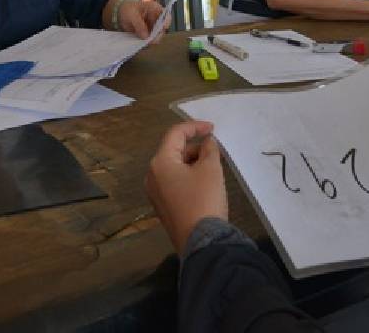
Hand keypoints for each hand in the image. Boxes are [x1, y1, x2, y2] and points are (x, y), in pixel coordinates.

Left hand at [115, 0, 166, 39]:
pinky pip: (150, 40)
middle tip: (150, 41)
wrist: (121, 13)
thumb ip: (139, 25)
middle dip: (157, 36)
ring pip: (157, 37)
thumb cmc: (128, 10)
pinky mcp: (149, 34)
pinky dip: (146, 42)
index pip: (166, 15)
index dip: (167, 21)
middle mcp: (157, 19)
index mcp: (155, 9)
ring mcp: (154, 27)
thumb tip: (146, 37)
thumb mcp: (131, 15)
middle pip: (162, 29)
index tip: (164, 27)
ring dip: (151, 41)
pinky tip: (141, 43)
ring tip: (143, 43)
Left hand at [145, 121, 227, 253]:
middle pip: (174, 151)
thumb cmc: (204, 200)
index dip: (194, 127)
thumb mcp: (211, 169)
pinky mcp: (164, 207)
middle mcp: (152, 176)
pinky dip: (189, 176)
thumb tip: (207, 143)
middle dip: (195, 147)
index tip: (213, 128)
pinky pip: (175, 183)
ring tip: (214, 167)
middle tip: (216, 151)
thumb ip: (209, 150)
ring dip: (193, 162)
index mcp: (160, 163)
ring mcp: (156, 193)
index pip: (175, 134)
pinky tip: (206, 183)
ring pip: (175, 168)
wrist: (201, 243)